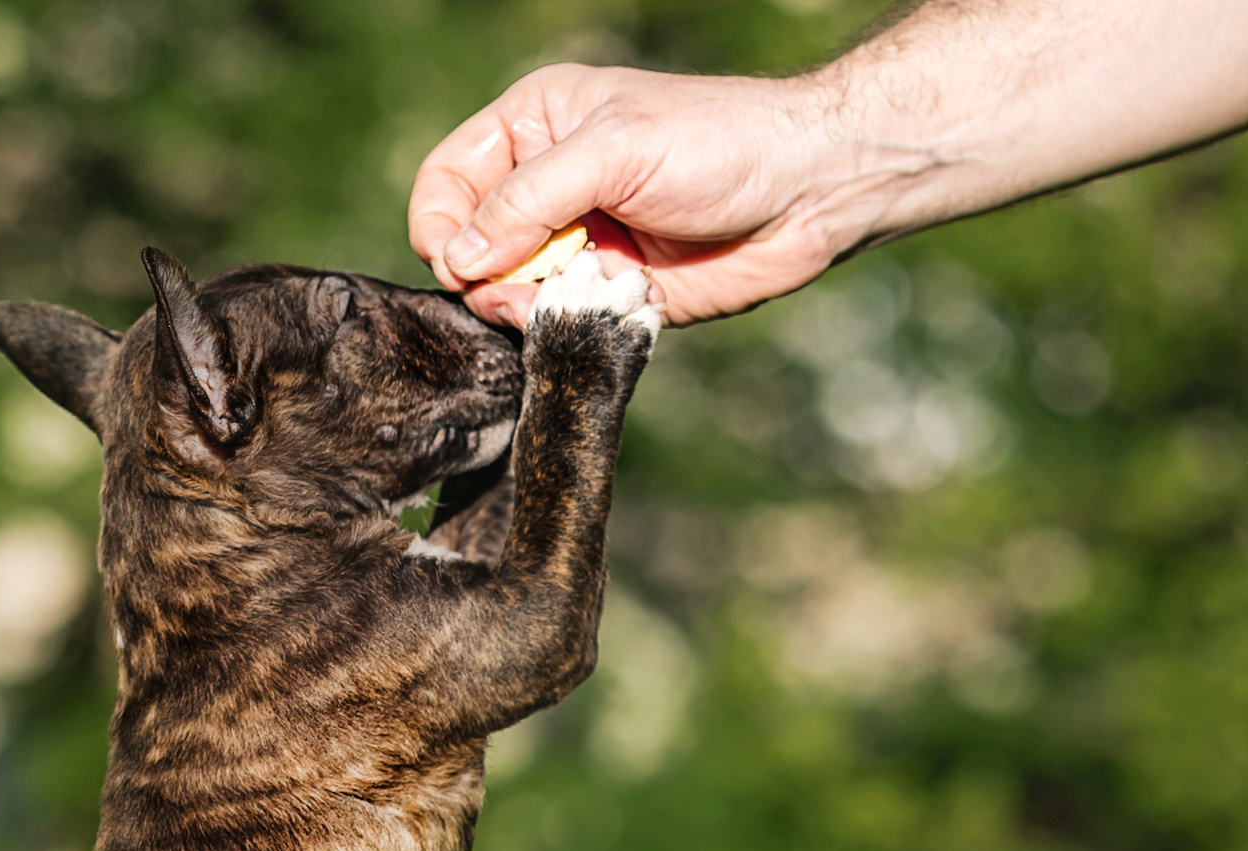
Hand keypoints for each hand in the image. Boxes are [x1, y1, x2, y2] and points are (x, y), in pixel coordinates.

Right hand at [409, 63, 867, 329]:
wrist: (807, 192)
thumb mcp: (612, 151)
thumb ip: (526, 201)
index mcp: (533, 127)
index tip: (460, 262)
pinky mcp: (606, 292)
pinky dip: (561, 326)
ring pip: (505, 294)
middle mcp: (545, 186)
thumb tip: (458, 258)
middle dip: (483, 274)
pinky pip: (554, 324)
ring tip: (567, 295)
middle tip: (521, 286)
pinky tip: (596, 308)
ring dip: (523, 305)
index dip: (440, 225)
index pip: (447, 180)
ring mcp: (575, 243)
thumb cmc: (716, 144)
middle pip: (468, 247)